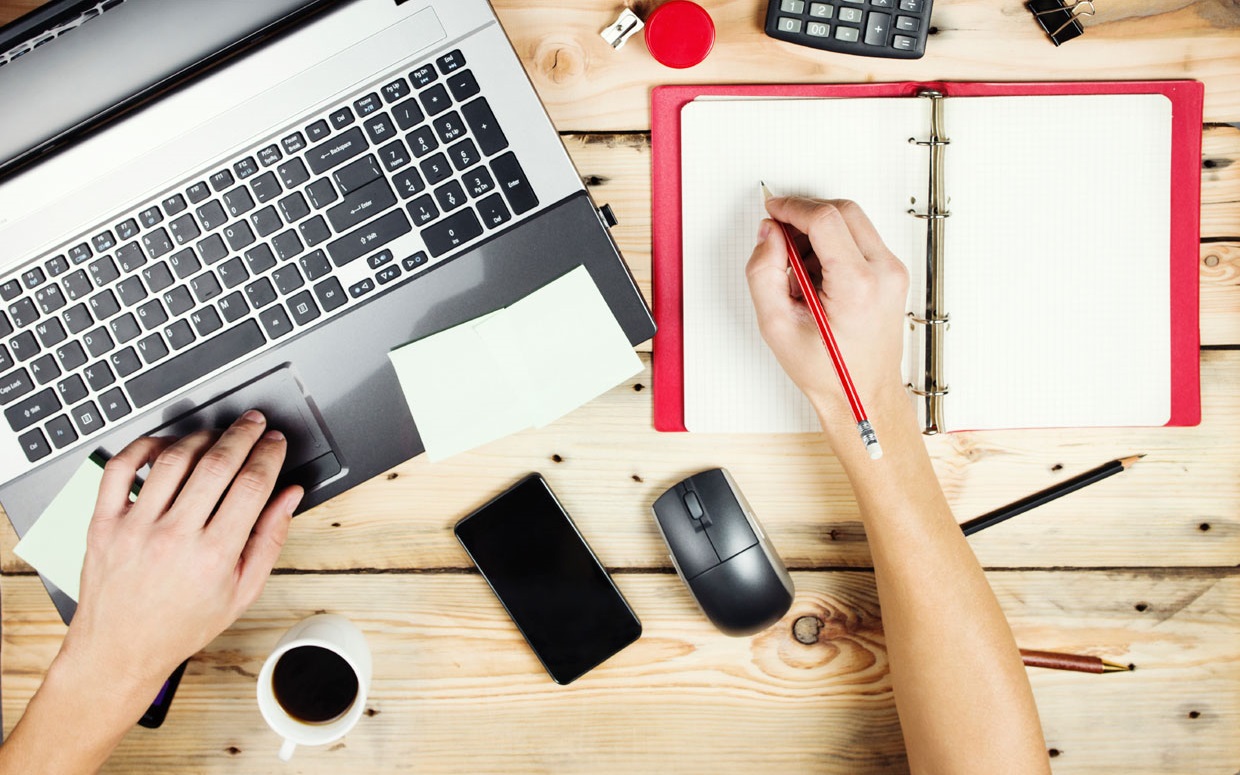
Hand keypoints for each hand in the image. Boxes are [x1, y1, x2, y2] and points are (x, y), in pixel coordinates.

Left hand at [58, 410, 301, 699]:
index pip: (251, 485)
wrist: (120, 650)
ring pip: (173, 459)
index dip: (269, 455)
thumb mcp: (242, 591)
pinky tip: (165, 445)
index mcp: (213, 556)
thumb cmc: (181, 625)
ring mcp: (135, 527)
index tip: (275, 443)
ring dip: (201, 437)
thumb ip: (270, 539)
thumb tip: (288, 497)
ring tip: (216, 434)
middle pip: (216, 464)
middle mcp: (174, 537)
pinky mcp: (104, 523)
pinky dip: (144, 447)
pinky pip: (121, 469)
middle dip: (243, 435)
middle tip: (254, 423)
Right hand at [746, 197, 910, 431]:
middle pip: (843, 211)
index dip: (792, 208)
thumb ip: (763, 272)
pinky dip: (833, 244)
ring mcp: (893, 272)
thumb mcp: (776, 325)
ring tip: (798, 269)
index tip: (772, 211)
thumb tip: (769, 234)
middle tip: (780, 235)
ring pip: (853, 222)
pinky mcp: (893, 274)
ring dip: (819, 231)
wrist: (863, 393)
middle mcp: (883, 274)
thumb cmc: (827, 371)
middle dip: (805, 215)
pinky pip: (861, 239)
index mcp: (857, 286)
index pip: (824, 219)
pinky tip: (817, 275)